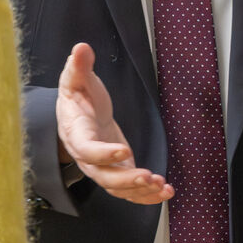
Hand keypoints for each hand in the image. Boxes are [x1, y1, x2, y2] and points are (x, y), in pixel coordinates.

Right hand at [56, 43, 172, 203]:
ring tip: (163, 187)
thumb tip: (81, 47)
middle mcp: (88, 158)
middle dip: (127, 181)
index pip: (87, 149)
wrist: (79, 114)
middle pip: (104, 177)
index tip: (123, 151)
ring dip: (141, 191)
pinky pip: (130, 190)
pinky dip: (147, 195)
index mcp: (76, 134)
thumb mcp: (76, 79)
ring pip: (119, 188)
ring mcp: (103, 168)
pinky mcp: (118, 171)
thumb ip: (79, 66)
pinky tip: (166, 192)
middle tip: (148, 177)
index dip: (103, 154)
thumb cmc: (77, 97)